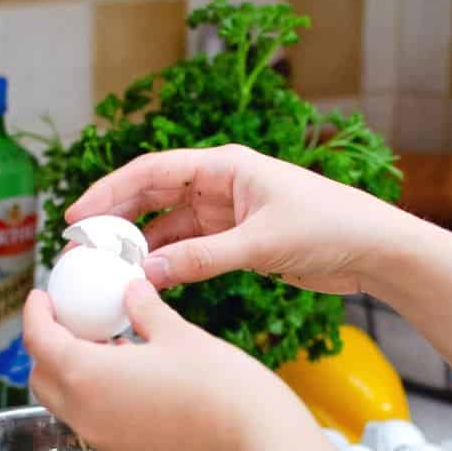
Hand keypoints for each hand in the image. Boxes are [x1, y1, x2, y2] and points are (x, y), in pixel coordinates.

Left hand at [22, 279, 311, 450]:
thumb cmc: (221, 386)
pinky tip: (132, 376)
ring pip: (67, 404)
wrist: (258, 445)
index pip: (38, 341)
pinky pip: (96, 422)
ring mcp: (107, 441)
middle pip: (43, 378)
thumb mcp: (179, 334)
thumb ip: (144, 310)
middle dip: (48, 347)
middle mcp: (87, 416)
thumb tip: (130, 290)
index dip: (36, 313)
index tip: (43, 296)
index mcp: (88, 376)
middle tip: (72, 320)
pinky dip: (97, 397)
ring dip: (73, 374)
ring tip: (108, 345)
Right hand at [65, 144, 416, 295]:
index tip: (79, 216)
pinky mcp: (242, 243)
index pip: (153, 172)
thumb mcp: (261, 244)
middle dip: (120, 221)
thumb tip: (148, 275)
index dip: (111, 192)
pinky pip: (194, 252)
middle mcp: (223, 187)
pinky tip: (151, 283)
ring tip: (112, 272)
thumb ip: (203, 259)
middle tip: (85, 248)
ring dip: (146, 249)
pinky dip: (172, 266)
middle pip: (155, 198)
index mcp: (226, 167)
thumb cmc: (329, 227)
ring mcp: (231, 216)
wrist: (373, 249)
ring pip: (173, 229)